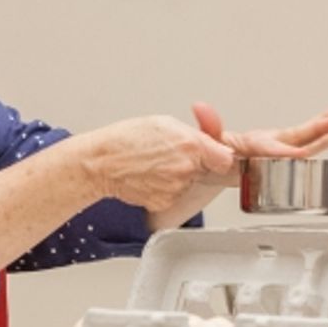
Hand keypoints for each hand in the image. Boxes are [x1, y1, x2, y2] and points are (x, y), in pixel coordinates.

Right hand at [85, 116, 236, 211]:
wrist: (101, 163)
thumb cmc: (127, 139)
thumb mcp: (165, 123)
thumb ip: (198, 133)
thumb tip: (220, 145)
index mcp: (190, 145)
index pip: (227, 159)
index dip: (220, 157)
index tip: (215, 156)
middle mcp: (186, 169)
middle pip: (207, 170)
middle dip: (197, 163)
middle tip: (174, 155)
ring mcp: (176, 188)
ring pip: (190, 183)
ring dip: (180, 176)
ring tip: (156, 164)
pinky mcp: (165, 203)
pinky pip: (175, 195)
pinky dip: (167, 188)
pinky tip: (151, 177)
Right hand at [190, 101, 327, 165]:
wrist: (217, 171)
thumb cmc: (210, 160)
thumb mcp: (204, 143)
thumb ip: (206, 126)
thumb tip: (198, 106)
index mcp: (252, 156)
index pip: (270, 154)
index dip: (285, 153)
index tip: (300, 152)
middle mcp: (272, 155)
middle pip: (302, 147)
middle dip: (322, 136)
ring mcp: (281, 149)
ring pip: (312, 142)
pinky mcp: (284, 142)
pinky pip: (309, 134)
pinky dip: (324, 125)